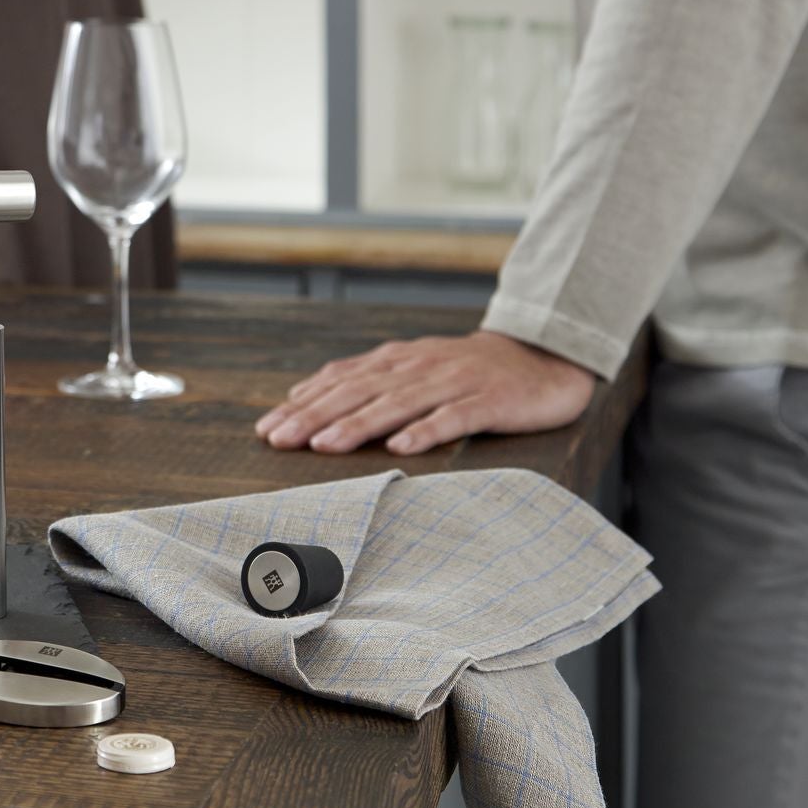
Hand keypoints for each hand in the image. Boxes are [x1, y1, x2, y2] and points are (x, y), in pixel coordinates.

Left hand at [254, 328, 595, 456]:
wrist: (540, 359)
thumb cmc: (466, 371)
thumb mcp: (410, 367)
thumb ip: (362, 378)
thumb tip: (303, 392)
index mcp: (397, 360)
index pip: (340, 380)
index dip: (303, 403)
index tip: (267, 428)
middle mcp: (419, 367)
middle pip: (359, 391)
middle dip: (315, 415)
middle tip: (280, 439)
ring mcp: (453, 383)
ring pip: (397, 404)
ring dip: (358, 424)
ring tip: (324, 445)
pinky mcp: (487, 401)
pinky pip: (453, 417)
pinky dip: (425, 431)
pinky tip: (401, 448)